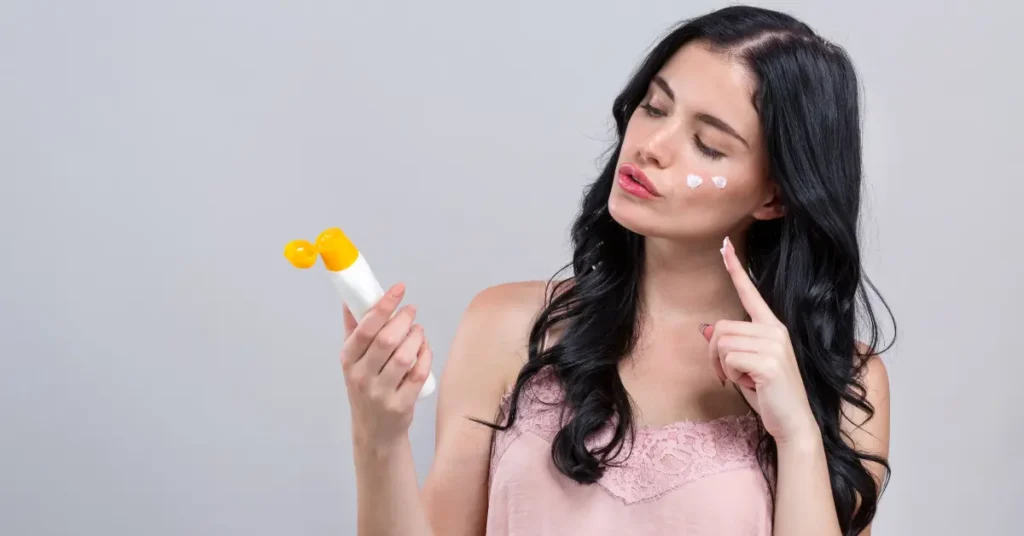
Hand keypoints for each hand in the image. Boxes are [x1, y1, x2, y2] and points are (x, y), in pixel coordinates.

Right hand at [341, 282, 433, 450]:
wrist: (374, 432)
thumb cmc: (364, 388)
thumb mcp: (353, 360)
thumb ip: (353, 328)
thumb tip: (350, 297)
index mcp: (348, 361)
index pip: (364, 329)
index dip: (383, 306)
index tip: (398, 289)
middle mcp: (361, 377)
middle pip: (386, 341)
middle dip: (403, 320)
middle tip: (411, 310)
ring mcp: (381, 393)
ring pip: (404, 357)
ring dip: (416, 338)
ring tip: (418, 330)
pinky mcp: (401, 405)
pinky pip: (418, 374)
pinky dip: (425, 357)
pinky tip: (424, 349)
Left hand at [701, 237, 818, 444]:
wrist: (793, 423)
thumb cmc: (770, 395)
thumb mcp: (745, 366)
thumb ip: (730, 345)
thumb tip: (706, 327)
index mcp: (772, 327)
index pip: (751, 293)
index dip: (736, 269)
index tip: (725, 245)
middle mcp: (775, 330)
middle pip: (721, 327)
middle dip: (714, 354)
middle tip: (727, 374)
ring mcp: (774, 344)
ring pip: (721, 343)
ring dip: (722, 367)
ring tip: (743, 379)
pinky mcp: (769, 361)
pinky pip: (728, 359)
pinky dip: (729, 375)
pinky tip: (749, 384)